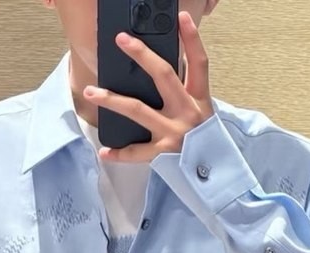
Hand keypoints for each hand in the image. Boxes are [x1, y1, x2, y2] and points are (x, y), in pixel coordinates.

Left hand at [84, 10, 213, 162]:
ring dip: (112, 99)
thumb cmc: (205, 144)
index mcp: (199, 100)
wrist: (217, 177)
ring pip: (138, 109)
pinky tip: (105, 151)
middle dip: (141, 55)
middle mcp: (187, 112)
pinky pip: (137, 152)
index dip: (192, 38)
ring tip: (92, 92)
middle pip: (164, 76)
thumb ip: (186, 94)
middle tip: (122, 40)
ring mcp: (174, 132)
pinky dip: (120, 153)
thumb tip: (162, 72)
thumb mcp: (203, 114)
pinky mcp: (164, 153)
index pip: (199, 63)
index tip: (182, 17)